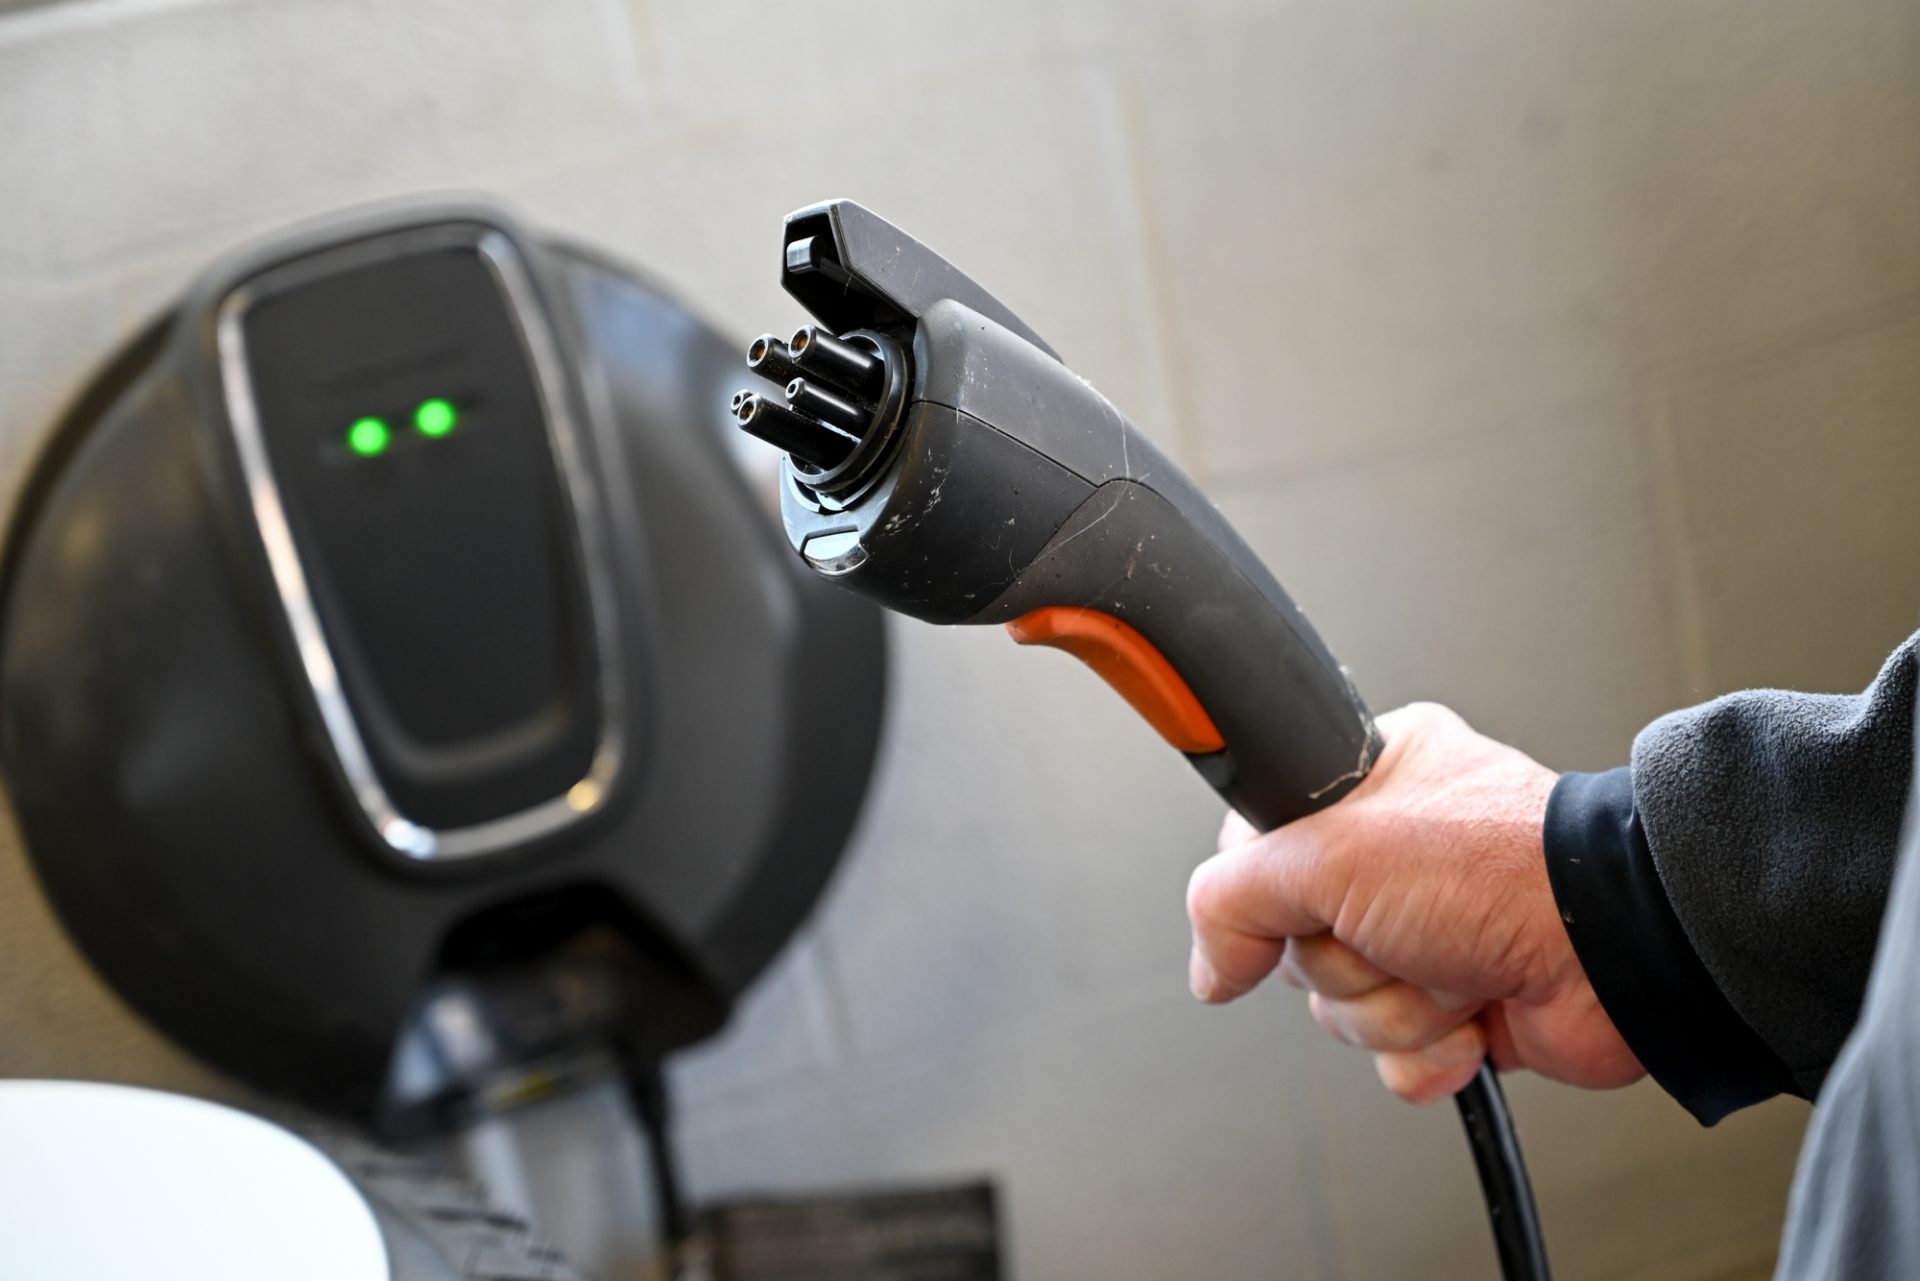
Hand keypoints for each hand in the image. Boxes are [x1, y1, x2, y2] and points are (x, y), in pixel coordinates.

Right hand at [1186, 702, 1643, 1102]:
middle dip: (1344, 957)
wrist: (1617, 954)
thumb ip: (1232, 896)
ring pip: (1340, 1004)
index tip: (1295, 895)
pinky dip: (1428, 1051)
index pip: (1257, 843)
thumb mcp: (1329, 852)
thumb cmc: (1505, 870)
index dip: (1264, 885)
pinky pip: (1393, 1055)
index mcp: (1371, 780)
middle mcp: (1396, 854)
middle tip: (1397, 926)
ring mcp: (1428, 931)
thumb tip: (1209, 966)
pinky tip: (1471, 1018)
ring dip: (1393, 1006)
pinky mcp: (1460, 1002)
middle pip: (1294, 938)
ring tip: (1450, 969)